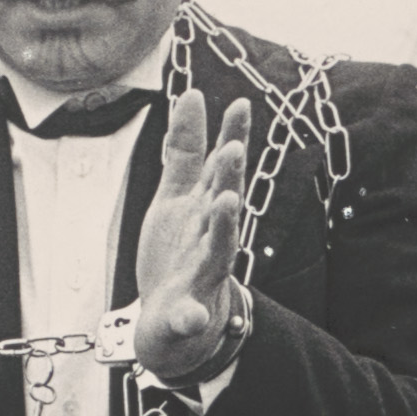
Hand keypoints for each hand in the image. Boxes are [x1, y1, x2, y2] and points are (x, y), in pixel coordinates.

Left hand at [133, 91, 249, 377]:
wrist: (176, 321)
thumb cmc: (179, 254)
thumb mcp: (176, 197)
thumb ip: (184, 150)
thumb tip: (193, 93)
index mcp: (206, 210)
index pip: (222, 171)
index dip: (231, 137)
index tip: (240, 104)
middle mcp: (212, 240)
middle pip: (224, 205)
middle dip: (229, 178)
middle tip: (233, 149)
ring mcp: (203, 278)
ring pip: (218, 252)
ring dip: (223, 228)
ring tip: (226, 202)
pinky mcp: (187, 314)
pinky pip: (190, 317)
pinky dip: (191, 317)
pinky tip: (191, 315)